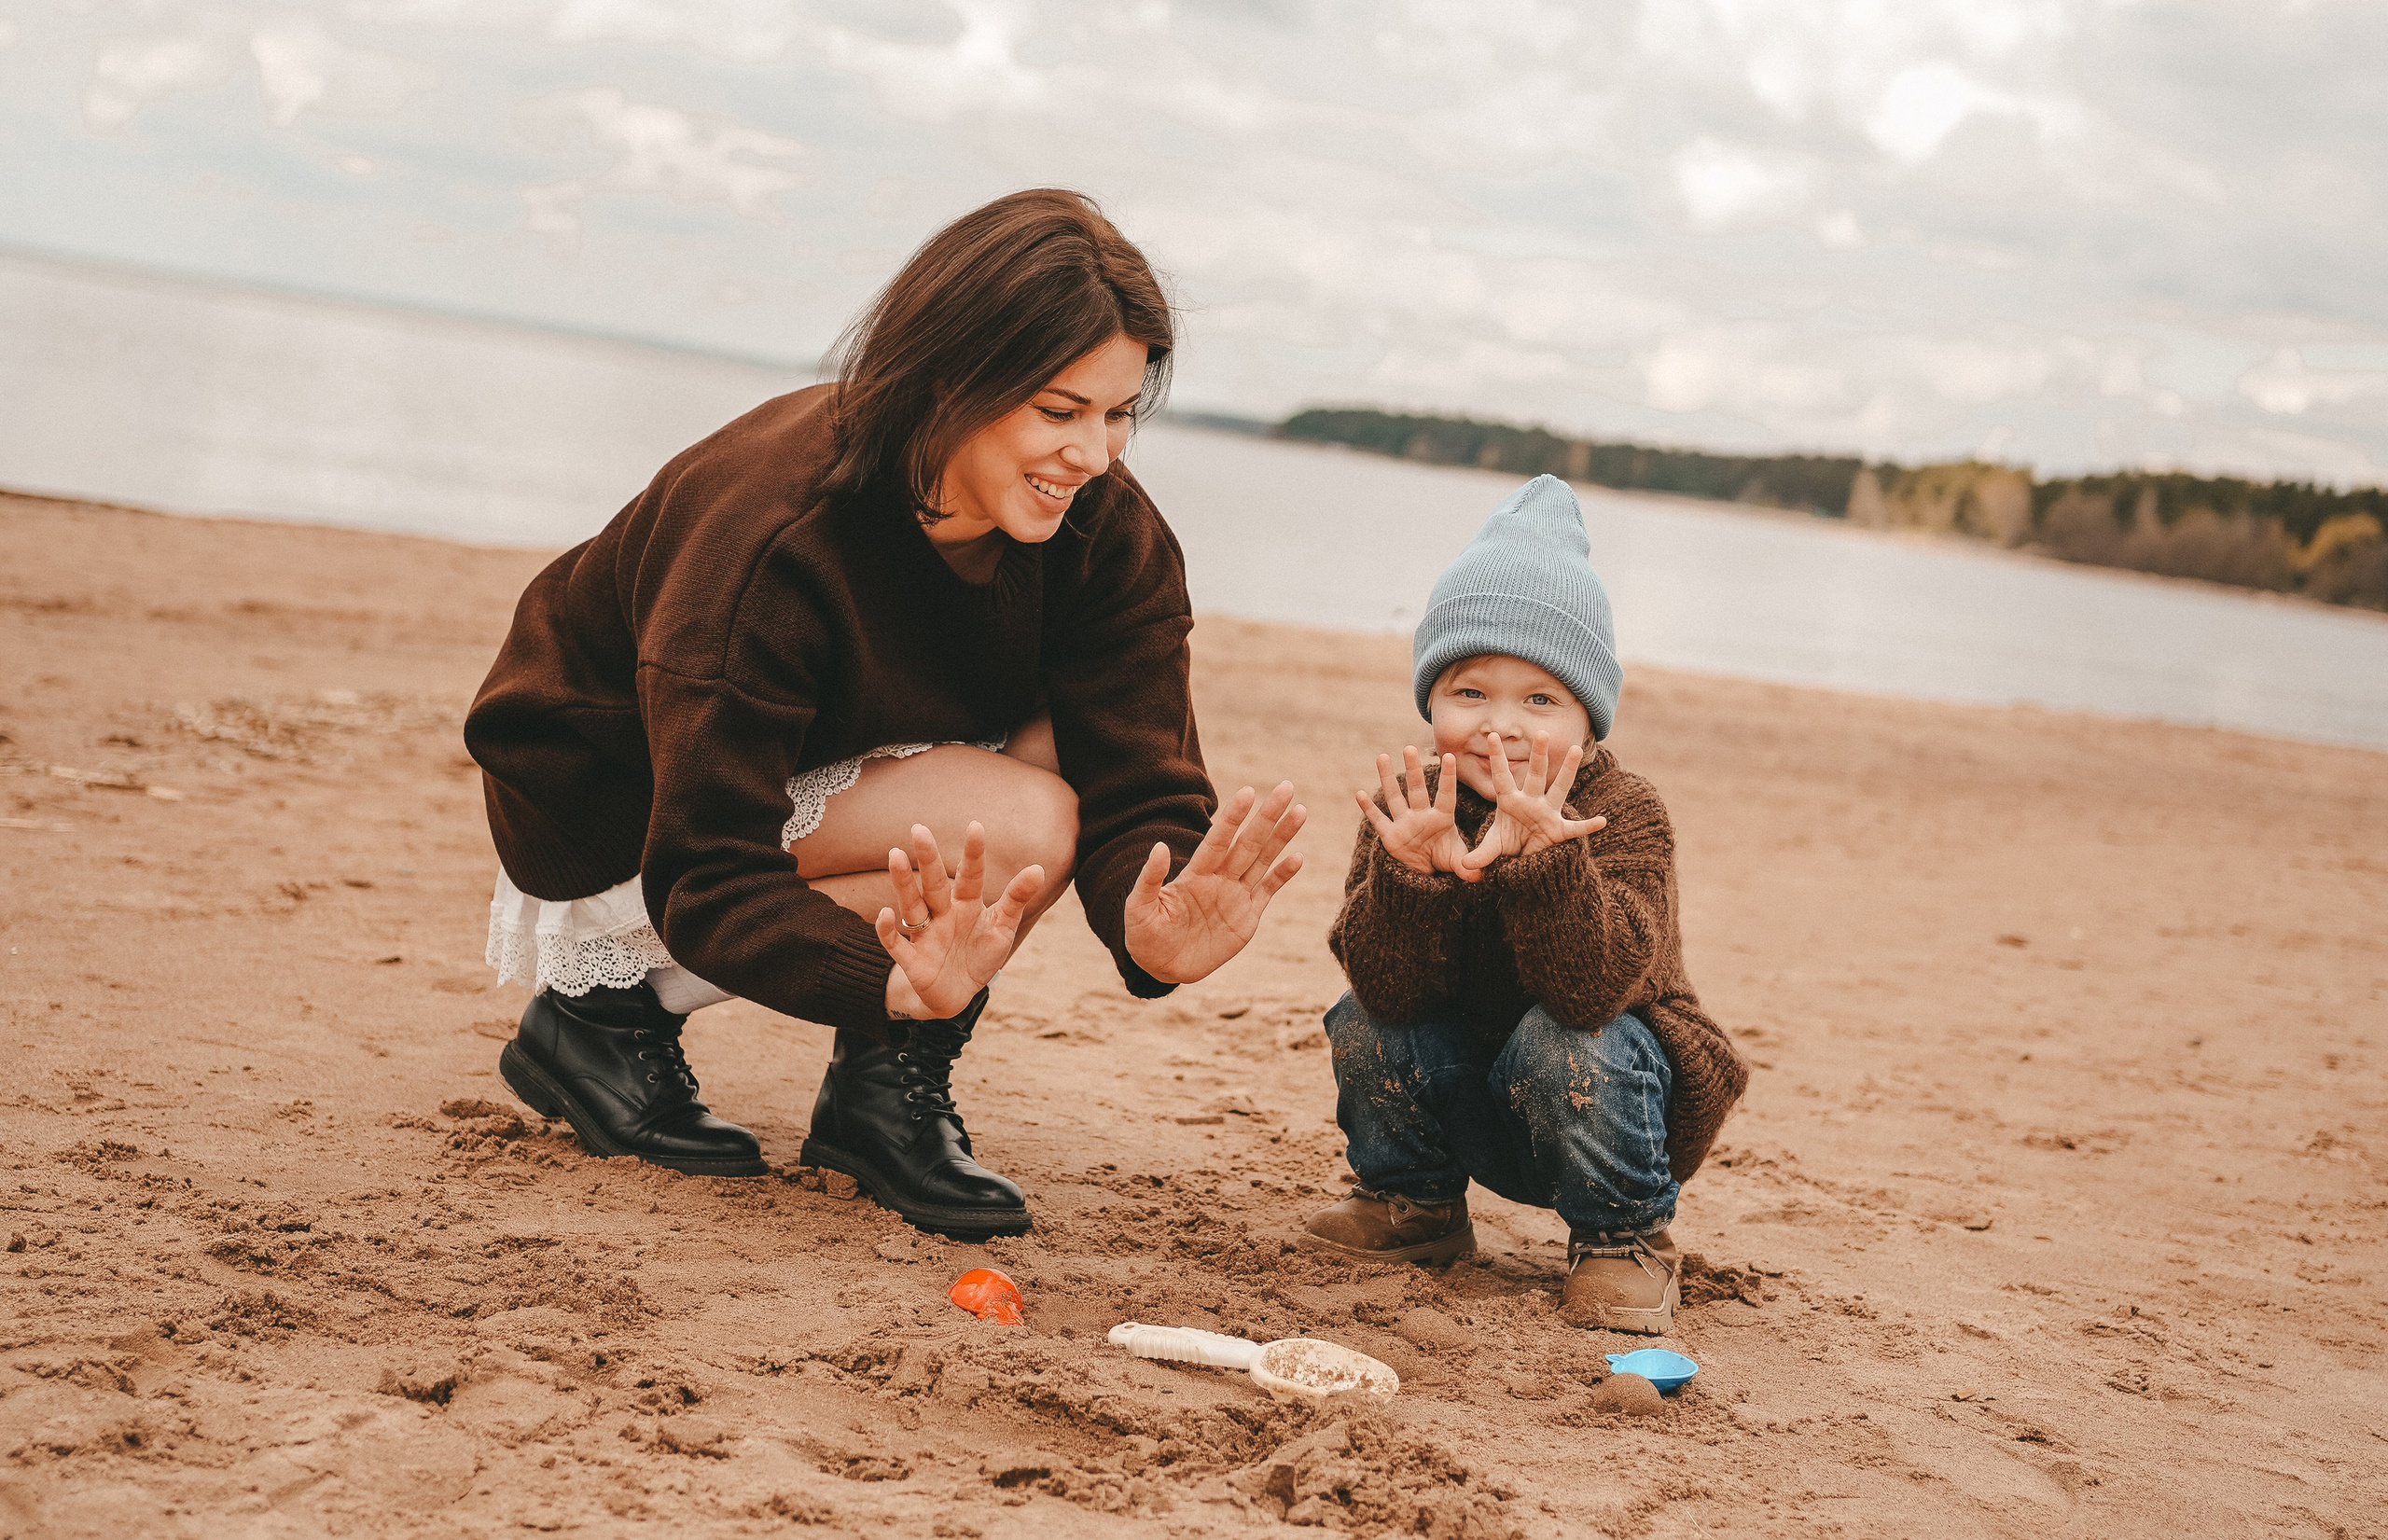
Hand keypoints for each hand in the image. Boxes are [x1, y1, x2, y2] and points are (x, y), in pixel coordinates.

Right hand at [876, 822, 1044, 1019]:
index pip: (971, 876)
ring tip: (895, 854)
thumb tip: (1038, 868)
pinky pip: (896, 944)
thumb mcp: (1002, 927)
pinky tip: (884, 912)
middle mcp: (943, 914)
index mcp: (967, 905)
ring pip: (912, 905)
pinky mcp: (912, 961)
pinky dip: (887, 930)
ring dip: (903, 883)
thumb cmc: (980, 954)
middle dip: (928, 858)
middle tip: (919, 829)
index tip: (976, 826)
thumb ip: (1017, 898)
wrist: (958, 994)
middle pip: (935, 884)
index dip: (973, 854)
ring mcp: (925, 935)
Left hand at [1123, 782, 1305, 984]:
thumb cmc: (1145, 935)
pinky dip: (1283, 875)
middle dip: (1267, 816)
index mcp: (1195, 874)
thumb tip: (1159, 846)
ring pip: (1263, 859)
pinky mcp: (1247, 917)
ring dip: (1282, 837)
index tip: (1247, 792)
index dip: (1232, 818)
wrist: (1162, 965)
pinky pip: (1268, 891)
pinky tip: (1298, 857)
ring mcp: (1236, 896)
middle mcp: (1219, 878)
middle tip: (1286, 787)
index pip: (1218, 839)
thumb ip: (1150, 879)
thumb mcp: (1139, 907)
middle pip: (1248, 842)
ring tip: (1300, 811)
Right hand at [1359, 746, 1479, 881]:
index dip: (1447, 777)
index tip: (1450, 756)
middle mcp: (1421, 816)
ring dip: (1388, 778)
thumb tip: (1479, 876)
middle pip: (1416, 790)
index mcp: (1442, 819)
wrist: (1425, 872)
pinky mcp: (1390, 835)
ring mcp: (1404, 823)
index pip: (1445, 795)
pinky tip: (1359, 794)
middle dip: (1413, 770)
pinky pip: (1378, 820)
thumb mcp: (1458, 862)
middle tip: (1410, 748)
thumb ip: (1468, 867)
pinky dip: (1369, 809)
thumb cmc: (1444, 858)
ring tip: (1382, 756)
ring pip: (1395, 797)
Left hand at [1458, 730, 1605, 873]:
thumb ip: (1482, 854)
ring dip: (1567, 771)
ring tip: (1576, 749)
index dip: (1497, 758)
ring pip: (1559, 789)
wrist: (1525, 861)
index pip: (1501, 777)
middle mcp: (1531, 802)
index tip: (1491, 735)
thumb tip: (1465, 865)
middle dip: (1539, 755)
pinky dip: (1588, 826)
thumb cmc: (1508, 845)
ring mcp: (1547, 814)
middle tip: (1542, 733)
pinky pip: (1575, 829)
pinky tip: (1602, 821)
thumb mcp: (1494, 848)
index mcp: (1510, 802)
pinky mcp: (1559, 831)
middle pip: (1536, 775)